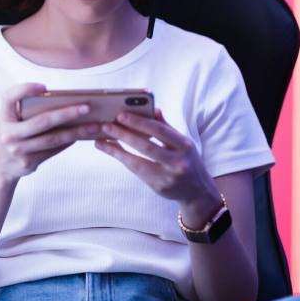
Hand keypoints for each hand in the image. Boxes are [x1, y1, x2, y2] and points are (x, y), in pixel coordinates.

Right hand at [0, 83, 101, 183]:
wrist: (2, 166)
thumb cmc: (14, 134)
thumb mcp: (12, 120)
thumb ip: (27, 109)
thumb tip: (64, 102)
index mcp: (4, 117)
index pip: (9, 98)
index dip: (25, 90)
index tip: (44, 87)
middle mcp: (8, 133)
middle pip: (42, 121)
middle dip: (67, 113)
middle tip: (86, 107)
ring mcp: (18, 150)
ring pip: (52, 138)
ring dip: (76, 131)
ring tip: (94, 125)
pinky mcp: (28, 162)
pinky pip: (53, 150)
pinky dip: (69, 142)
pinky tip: (82, 135)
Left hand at [94, 108, 219, 210]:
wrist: (198, 191)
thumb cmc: (186, 160)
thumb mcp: (182, 143)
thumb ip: (167, 127)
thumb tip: (153, 109)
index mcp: (185, 145)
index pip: (160, 131)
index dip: (140, 123)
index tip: (121, 114)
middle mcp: (179, 162)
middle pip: (147, 146)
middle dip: (124, 135)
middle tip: (106, 126)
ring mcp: (169, 177)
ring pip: (138, 162)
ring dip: (117, 150)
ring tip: (101, 139)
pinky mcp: (159, 187)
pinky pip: (137, 172)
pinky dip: (123, 159)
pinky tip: (111, 151)